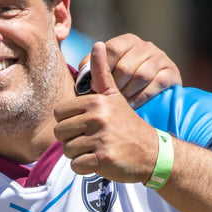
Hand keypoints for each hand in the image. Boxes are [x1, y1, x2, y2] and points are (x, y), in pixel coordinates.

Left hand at [55, 43, 161, 182]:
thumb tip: (97, 44)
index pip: (59, 113)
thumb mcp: (115, 96)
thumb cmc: (127, 125)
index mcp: (96, 102)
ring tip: (97, 150)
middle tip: (92, 140)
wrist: (152, 152)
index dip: (69, 122)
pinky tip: (99, 162)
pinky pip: (76, 166)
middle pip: (59, 133)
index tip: (87, 125)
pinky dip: (85, 168)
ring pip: (67, 150)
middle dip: (72, 140)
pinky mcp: (103, 158)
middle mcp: (97, 118)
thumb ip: (102, 74)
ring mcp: (100, 139)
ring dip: (78, 154)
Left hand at [98, 34, 181, 107]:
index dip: (102, 69)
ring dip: (128, 93)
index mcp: (127, 41)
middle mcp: (145, 46)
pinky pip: (157, 83)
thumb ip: (93, 70)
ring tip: (119, 105)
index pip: (112, 49)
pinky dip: (143, 96)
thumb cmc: (124, 84)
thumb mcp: (108, 73)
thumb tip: (81, 77)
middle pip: (125, 66)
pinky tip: (133, 105)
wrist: (155, 99)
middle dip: (115, 87)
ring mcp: (160, 57)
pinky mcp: (172, 71)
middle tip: (107, 100)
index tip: (94, 87)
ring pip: (141, 75)